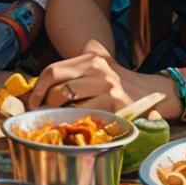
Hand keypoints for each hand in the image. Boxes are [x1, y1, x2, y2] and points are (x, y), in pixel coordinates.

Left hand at [28, 41, 169, 115]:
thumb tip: (40, 88)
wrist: (151, 92)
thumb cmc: (117, 83)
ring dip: (58, 116)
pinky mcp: (115, 107)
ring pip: (70, 104)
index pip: (52, 71)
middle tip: (42, 115)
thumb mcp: (99, 66)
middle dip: (45, 104)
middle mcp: (98, 70)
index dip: (38, 89)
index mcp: (90, 58)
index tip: (33, 102)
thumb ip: (74, 70)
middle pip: (58, 88)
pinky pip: (86, 117)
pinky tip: (75, 126)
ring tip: (56, 122)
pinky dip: (76, 123)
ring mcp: (107, 88)